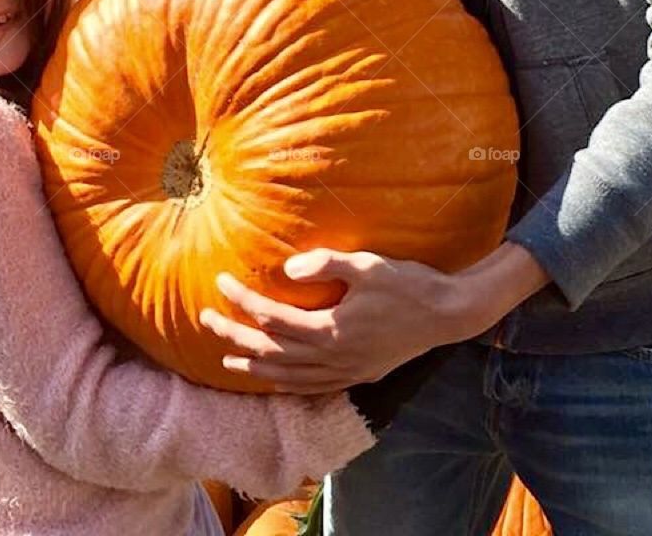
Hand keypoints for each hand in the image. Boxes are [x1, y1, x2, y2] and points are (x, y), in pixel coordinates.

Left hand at [200, 244, 547, 392]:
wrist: (446, 314)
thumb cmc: (406, 284)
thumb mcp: (367, 265)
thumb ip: (326, 264)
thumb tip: (286, 268)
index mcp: (330, 330)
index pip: (273, 318)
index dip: (243, 302)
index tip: (221, 283)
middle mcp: (332, 357)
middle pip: (271, 351)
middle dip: (235, 336)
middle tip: (205, 320)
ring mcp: (345, 371)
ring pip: (287, 376)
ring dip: (255, 366)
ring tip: (228, 358)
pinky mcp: (357, 375)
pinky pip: (311, 387)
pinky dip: (286, 384)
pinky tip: (274, 378)